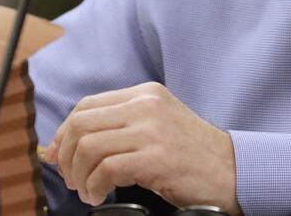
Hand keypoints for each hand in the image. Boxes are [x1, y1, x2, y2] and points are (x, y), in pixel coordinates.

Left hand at [42, 82, 238, 212]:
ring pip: (88, 147)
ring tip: (89, 191)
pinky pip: (105, 170)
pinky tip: (101, 196)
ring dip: (79, 177)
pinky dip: (94, 188)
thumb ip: (121, 125)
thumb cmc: (192, 154)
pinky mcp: (156, 157)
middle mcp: (148, 106)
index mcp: (147, 94)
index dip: (63, 134)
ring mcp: (153, 130)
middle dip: (66, 157)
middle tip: (73, 180)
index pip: (86, 105)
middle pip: (80, 124)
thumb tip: (64, 144)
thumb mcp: (157, 126)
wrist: (232, 170)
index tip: (58, 157)